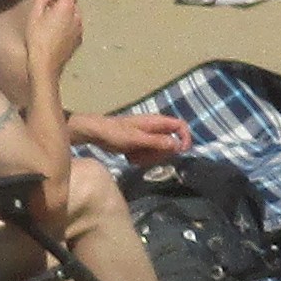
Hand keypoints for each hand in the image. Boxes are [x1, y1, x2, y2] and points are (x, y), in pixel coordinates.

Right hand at [23, 0, 84, 65]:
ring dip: (64, 9)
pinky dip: (67, 21)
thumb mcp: (34, 15)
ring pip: (74, 12)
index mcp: (67, 7)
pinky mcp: (78, 40)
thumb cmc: (37, 39)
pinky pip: (74, 25)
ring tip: (49, 13)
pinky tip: (55, 27)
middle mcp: (77, 16)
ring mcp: (79, 29)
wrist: (45, 64)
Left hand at [71, 108, 189, 160]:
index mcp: (157, 122)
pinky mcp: (140, 144)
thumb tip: (177, 145)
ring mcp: (147, 137)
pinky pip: (148, 154)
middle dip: (160, 153)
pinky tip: (129, 157)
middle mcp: (155, 128)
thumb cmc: (115, 133)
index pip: (181, 126)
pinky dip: (141, 158)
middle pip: (170, 143)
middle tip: (147, 157)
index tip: (180, 152)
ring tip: (134, 157)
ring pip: (159, 151)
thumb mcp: (136, 139)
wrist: (95, 134)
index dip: (185, 138)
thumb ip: (157, 142)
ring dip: (149, 157)